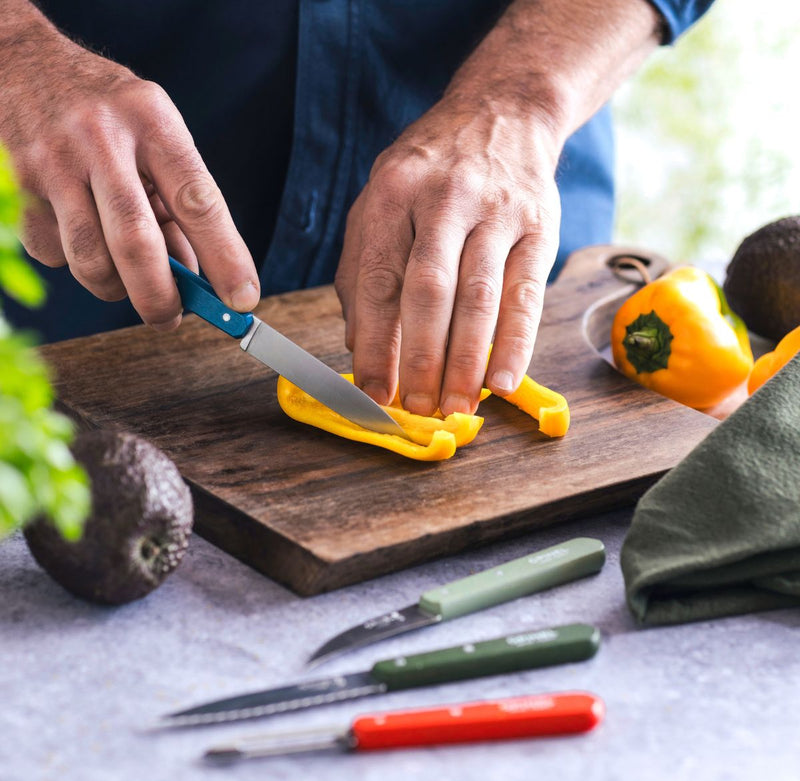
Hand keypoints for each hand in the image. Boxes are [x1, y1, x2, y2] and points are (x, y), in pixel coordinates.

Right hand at [0, 17, 258, 329]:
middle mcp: (101, 139)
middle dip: (161, 297)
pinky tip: (83, 233)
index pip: (198, 202)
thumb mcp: (157, 137)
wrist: (20, 65)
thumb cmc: (109, 113)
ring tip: (128, 276)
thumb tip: (197, 278)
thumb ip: (180, 204)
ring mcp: (54, 163)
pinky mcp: (19, 187)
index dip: (225, 258)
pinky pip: (54, 255)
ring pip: (91, 261)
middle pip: (136, 244)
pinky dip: (76, 264)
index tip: (242, 299)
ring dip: (117, 288)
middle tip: (172, 317)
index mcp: (153, 123)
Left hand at [335, 96, 560, 416]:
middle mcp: (444, 199)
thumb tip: (359, 345)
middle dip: (421, 359)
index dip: (375, 344)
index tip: (372, 392)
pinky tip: (503, 382)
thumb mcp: (381, 200)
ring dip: (466, 361)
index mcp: (392, 195)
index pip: (379, 281)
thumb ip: (363, 269)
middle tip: (417, 407)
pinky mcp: (538, 226)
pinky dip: (516, 344)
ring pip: (479, 298)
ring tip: (456, 407)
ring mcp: (496, 211)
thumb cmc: (431, 171)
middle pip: (429, 292)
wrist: (503, 113)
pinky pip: (526, 295)